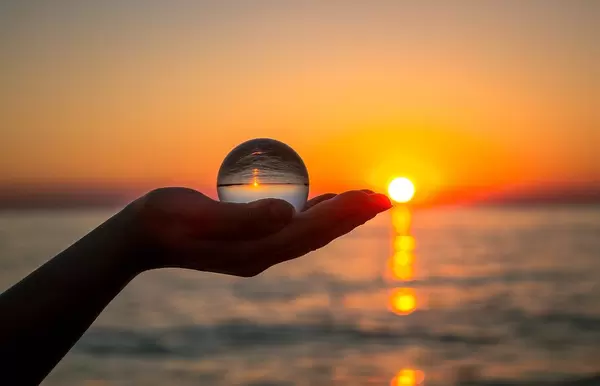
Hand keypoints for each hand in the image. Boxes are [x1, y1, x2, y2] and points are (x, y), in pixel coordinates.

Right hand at [128, 187, 391, 275]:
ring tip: (364, 200)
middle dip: (352, 216)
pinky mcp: (248, 243)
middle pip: (317, 234)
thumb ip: (243, 218)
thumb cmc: (162, 222)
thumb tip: (288, 211)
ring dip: (338, 217)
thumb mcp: (197, 215)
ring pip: (308, 232)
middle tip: (385, 196)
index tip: (374, 196)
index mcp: (254, 250)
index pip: (311, 230)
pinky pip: (290, 228)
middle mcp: (262, 255)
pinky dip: (313, 214)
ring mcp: (255, 251)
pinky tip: (321, 201)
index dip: (345, 213)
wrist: (138, 240)